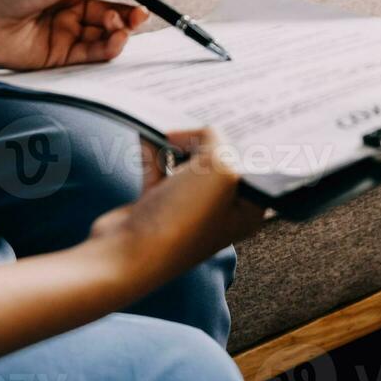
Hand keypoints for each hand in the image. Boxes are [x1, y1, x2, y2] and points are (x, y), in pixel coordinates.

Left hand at [0, 0, 156, 70]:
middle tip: (141, 13)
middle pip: (112, 12)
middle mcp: (68, 6)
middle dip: (130, 13)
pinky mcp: (58, 57)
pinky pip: (92, 55)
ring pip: (106, 35)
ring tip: (121, 25)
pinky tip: (114, 39)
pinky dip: (108, 48)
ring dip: (120, 31)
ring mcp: (64, 32)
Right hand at [90, 130, 266, 286]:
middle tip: (193, 131)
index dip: (241, 143)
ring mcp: (188, 207)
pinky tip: (148, 139)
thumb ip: (217, 140)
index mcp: (248, 209)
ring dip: (177, 143)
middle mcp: (221, 209)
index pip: (254, 164)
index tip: (228, 126)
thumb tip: (198, 134)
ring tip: (166, 134)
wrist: (126, 255)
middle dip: (204, 140)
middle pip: (219, 158)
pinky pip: (160, 166)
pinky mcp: (158, 202)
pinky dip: (154, 152)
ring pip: (187, 159)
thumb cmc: (181, 221)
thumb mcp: (217, 169)